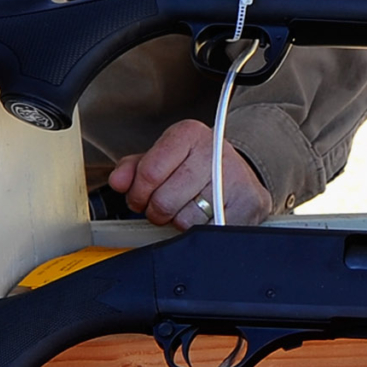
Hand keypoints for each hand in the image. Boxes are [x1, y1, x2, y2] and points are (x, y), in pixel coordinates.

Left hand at [108, 119, 272, 227]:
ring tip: (188, 209)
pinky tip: (206, 218)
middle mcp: (213, 151)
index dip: (137, 193)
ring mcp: (234, 177)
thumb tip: (118, 181)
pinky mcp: (249, 204)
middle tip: (164, 207)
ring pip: (185, 220)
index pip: (149, 173)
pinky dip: (201, 232)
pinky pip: (208, 233)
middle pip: (164, 200)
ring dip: (180, 222)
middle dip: (157, 211)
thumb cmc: (196, 168)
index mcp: (188, 134)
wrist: (241, 174)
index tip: (140, 198)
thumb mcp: (164, 159)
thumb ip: (134, 168)